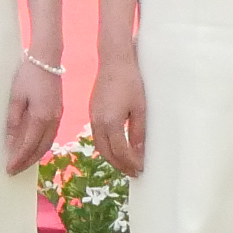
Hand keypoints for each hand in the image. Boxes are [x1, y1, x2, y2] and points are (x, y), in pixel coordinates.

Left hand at [3, 56, 63, 174]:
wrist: (46, 59)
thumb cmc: (28, 75)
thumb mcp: (16, 97)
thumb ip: (13, 120)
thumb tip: (9, 141)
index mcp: (41, 117)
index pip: (28, 145)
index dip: (18, 159)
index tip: (9, 169)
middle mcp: (52, 120)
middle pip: (40, 148)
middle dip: (27, 162)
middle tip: (14, 171)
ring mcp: (58, 117)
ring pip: (47, 144)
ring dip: (35, 156)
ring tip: (23, 163)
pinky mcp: (58, 112)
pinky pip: (50, 136)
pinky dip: (41, 146)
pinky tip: (33, 148)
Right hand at [88, 55, 145, 177]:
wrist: (114, 61)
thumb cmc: (131, 82)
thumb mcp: (140, 109)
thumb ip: (138, 133)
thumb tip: (139, 153)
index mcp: (111, 123)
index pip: (120, 152)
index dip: (131, 163)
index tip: (141, 170)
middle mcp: (98, 123)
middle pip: (107, 153)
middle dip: (120, 165)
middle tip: (134, 172)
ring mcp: (92, 117)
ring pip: (100, 146)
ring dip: (112, 157)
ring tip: (126, 163)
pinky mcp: (92, 112)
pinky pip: (97, 136)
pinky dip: (106, 146)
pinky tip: (116, 146)